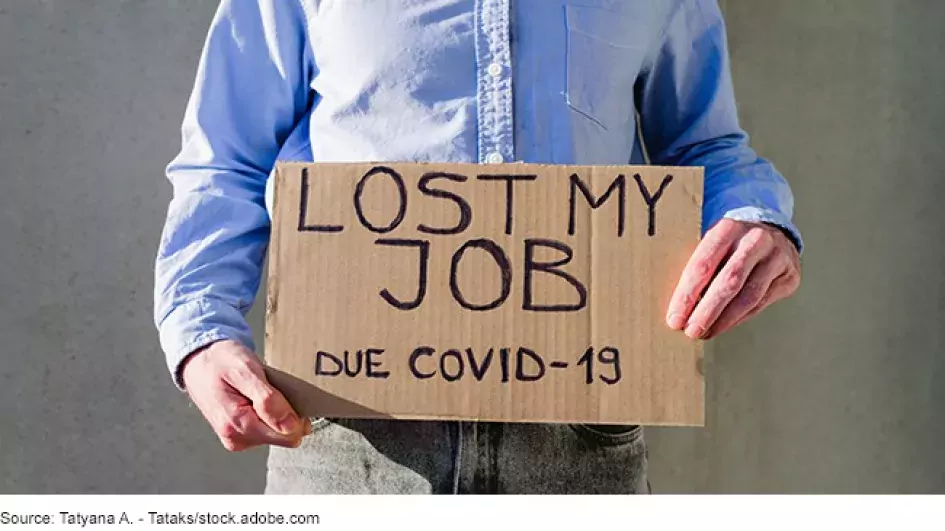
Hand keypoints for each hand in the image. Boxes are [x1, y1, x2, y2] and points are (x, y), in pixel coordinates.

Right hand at [180, 339, 310, 450]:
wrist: (198, 361)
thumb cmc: (219, 361)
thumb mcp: (245, 370)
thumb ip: (267, 399)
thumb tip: (290, 425)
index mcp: (238, 425)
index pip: (288, 435)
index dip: (296, 414)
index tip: (287, 394)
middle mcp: (237, 438)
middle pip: (285, 436)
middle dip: (286, 413)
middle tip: (272, 389)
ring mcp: (238, 438)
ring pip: (278, 433)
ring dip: (277, 411)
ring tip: (261, 390)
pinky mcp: (240, 435)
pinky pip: (268, 429)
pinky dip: (269, 413)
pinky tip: (258, 397)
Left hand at [666, 219, 800, 339]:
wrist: (772, 232)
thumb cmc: (730, 244)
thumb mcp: (712, 243)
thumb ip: (698, 268)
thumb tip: (678, 308)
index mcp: (728, 228)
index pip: (703, 264)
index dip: (687, 295)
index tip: (675, 318)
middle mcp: (756, 240)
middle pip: (729, 282)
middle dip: (707, 311)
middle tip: (691, 331)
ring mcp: (777, 257)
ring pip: (748, 296)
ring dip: (723, 320)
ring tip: (705, 333)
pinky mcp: (789, 276)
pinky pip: (761, 303)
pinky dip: (739, 318)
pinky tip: (723, 326)